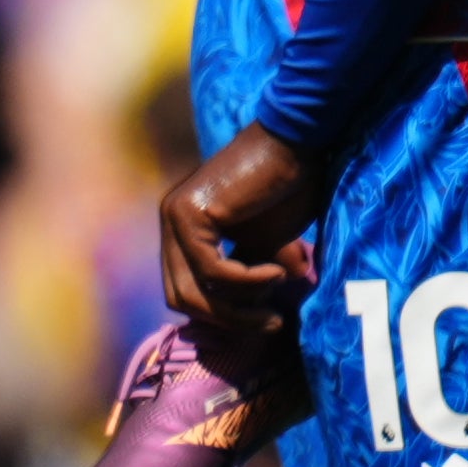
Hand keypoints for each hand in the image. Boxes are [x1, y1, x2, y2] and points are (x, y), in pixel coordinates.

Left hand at [157, 128, 327, 339]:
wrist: (296, 143)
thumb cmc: (289, 186)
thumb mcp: (270, 244)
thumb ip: (253, 276)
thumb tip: (263, 319)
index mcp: (184, 230)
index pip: (186, 291)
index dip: (223, 315)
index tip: (266, 320)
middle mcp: (171, 223)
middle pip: (180, 298)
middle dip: (228, 319)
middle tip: (271, 323)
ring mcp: (174, 218)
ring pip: (191, 290)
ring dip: (238, 305)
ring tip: (277, 290)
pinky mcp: (189, 215)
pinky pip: (211, 271)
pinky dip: (246, 281)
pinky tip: (276, 272)